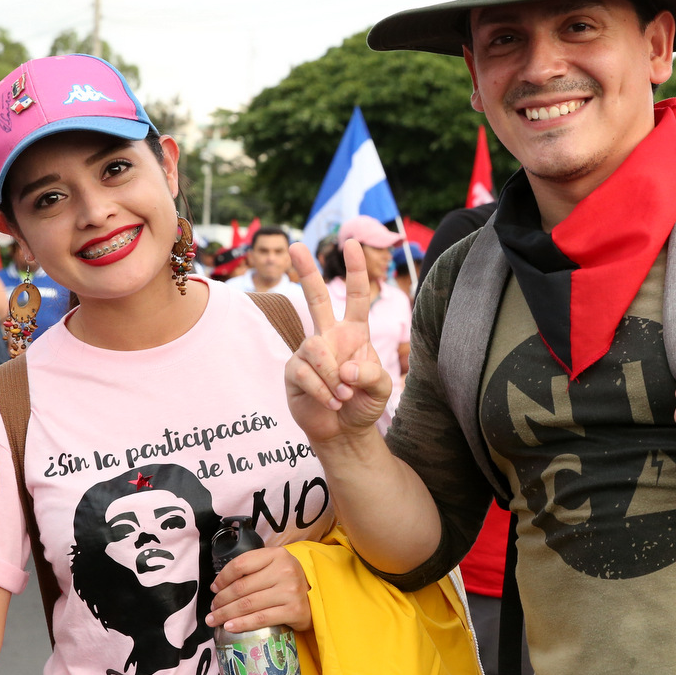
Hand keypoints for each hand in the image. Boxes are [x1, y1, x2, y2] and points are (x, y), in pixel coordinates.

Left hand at [207, 546, 311, 632]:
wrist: (315, 599)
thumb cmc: (287, 582)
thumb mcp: (274, 566)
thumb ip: (252, 569)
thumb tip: (218, 586)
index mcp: (277, 554)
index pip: (241, 564)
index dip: (223, 577)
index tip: (214, 589)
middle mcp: (285, 570)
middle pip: (242, 587)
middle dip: (221, 600)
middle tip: (212, 609)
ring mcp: (290, 591)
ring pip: (248, 604)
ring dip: (226, 614)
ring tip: (214, 620)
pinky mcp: (293, 611)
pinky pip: (260, 619)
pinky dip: (242, 624)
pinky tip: (230, 627)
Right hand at [285, 240, 391, 446]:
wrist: (343, 432)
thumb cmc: (364, 403)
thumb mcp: (381, 390)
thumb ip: (372, 375)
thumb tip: (344, 368)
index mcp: (354, 333)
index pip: (357, 296)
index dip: (356, 271)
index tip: (353, 243)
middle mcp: (329, 336)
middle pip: (316, 298)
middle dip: (306, 271)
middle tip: (294, 245)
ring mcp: (309, 353)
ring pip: (316, 349)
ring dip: (332, 378)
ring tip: (343, 397)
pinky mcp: (294, 372)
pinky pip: (306, 373)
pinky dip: (323, 391)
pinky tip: (331, 403)